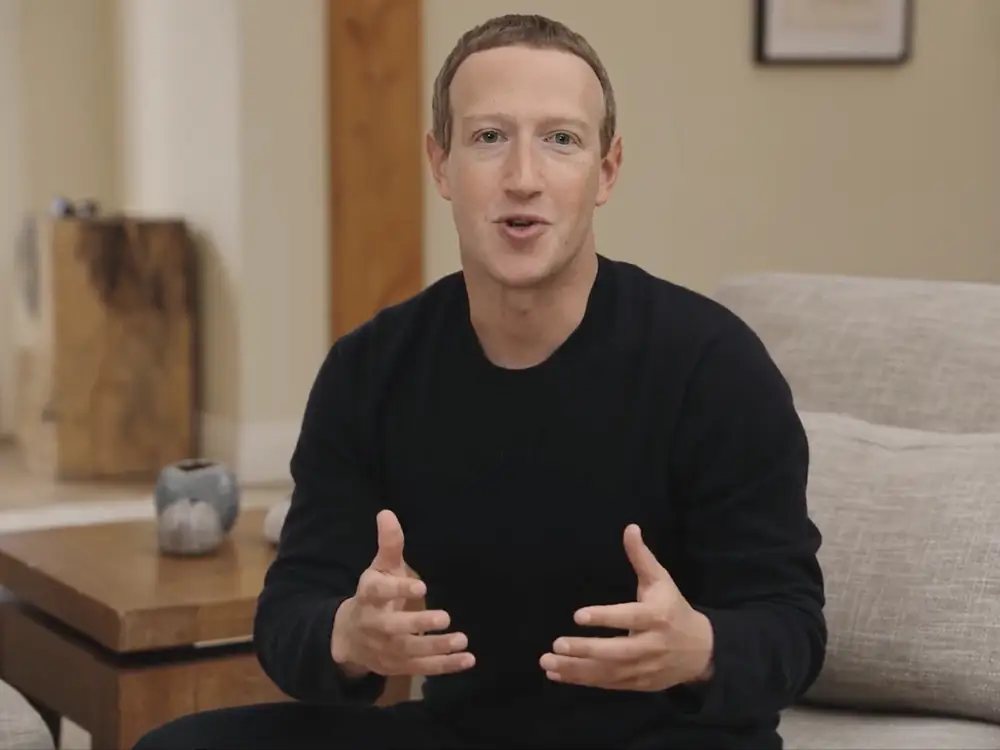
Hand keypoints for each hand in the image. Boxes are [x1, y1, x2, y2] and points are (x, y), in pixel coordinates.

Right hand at [331, 509, 474, 677]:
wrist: (349, 637)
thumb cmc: (373, 595)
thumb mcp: (379, 569)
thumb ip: (389, 545)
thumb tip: (387, 513)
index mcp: (369, 595)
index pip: (380, 592)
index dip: (399, 590)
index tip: (422, 587)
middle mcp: (375, 624)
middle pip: (394, 627)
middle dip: (418, 624)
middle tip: (445, 617)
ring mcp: (386, 648)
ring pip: (411, 651)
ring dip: (437, 648)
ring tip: (462, 639)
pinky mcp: (398, 666)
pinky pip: (423, 668)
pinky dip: (445, 666)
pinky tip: (468, 659)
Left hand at [539, 524, 713, 691]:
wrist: (702, 651)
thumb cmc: (674, 609)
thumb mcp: (661, 580)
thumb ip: (641, 557)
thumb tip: (630, 527)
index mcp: (657, 617)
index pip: (629, 617)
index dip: (604, 617)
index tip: (577, 615)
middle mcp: (651, 645)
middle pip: (616, 651)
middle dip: (585, 650)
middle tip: (556, 643)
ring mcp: (645, 668)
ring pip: (608, 672)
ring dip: (576, 669)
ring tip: (548, 662)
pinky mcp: (638, 684)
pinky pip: (608, 684)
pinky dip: (582, 680)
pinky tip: (558, 674)